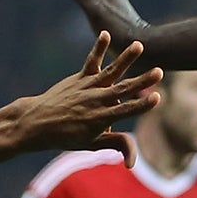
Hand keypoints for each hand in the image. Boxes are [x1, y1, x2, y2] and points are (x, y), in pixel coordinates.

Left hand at [11, 33, 160, 163]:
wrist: (37, 123)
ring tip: (139, 45)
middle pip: (123, 90)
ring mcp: (87, 88)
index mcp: (102, 119)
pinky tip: (105, 33)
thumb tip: (132, 164)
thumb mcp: (92, 144)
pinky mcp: (79, 78)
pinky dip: (98, 48)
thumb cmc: (68, 136)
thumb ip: (116, 145)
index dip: (142, 105)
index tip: (157, 98)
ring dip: (125, 58)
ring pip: (110, 72)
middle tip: (159, 72)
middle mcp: (96, 101)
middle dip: (141, 82)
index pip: (126, 111)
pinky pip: (91, 61)